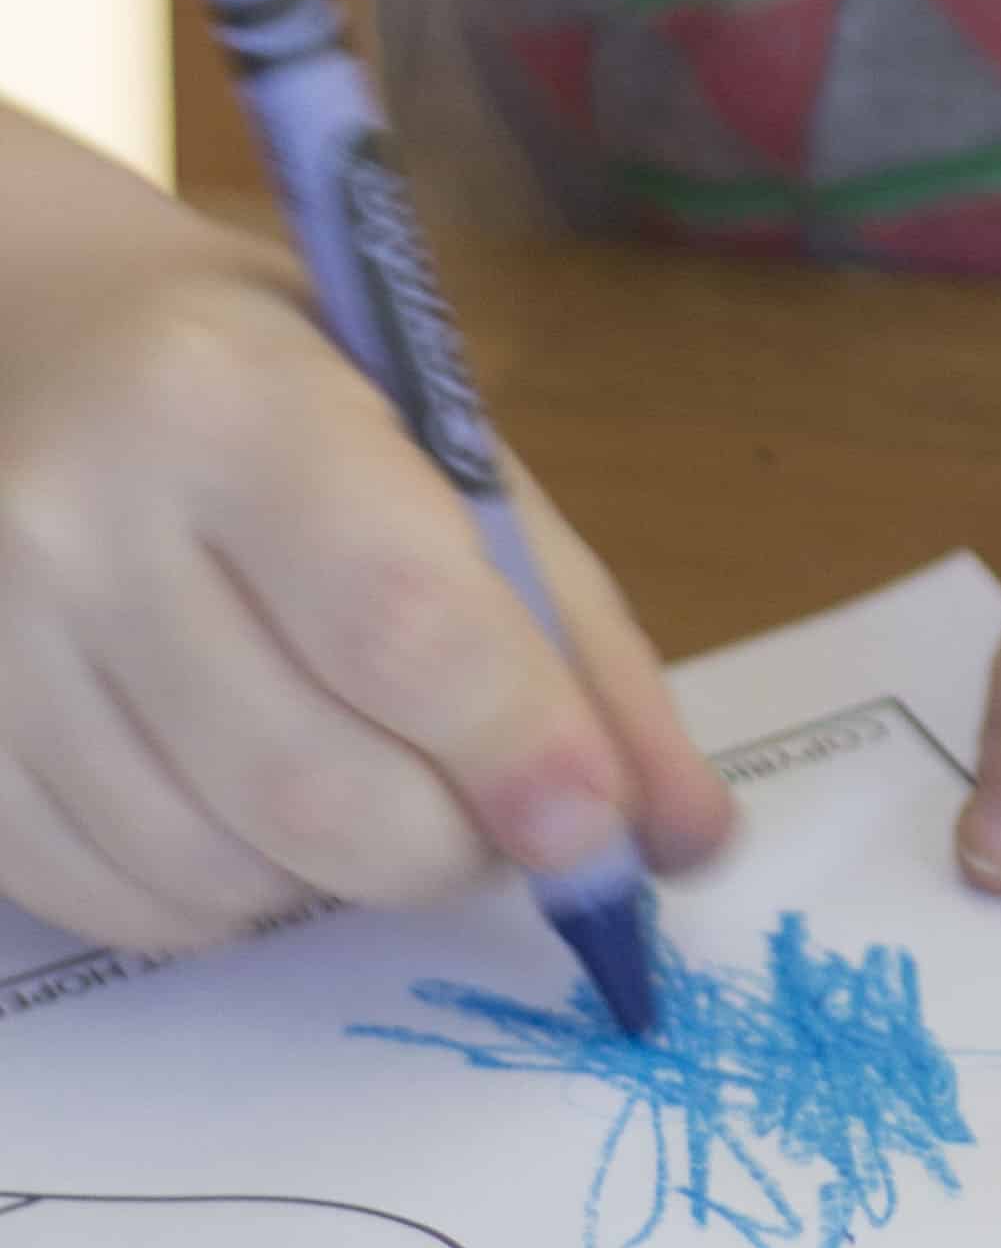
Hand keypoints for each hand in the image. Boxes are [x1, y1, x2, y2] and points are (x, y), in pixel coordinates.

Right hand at [0, 230, 735, 955]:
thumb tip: (686, 832)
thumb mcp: (438, 431)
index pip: (394, 617)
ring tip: (384, 789)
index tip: (600, 828)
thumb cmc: (272, 381)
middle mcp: (82, 521)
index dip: (515, 744)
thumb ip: (569, 625)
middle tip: (510, 825)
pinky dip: (235, 900)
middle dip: (451, 846)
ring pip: (219, 871)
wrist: (20, 342)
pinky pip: (124, 906)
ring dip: (347, 880)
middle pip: (308, 782)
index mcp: (230, 401)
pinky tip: (261, 812)